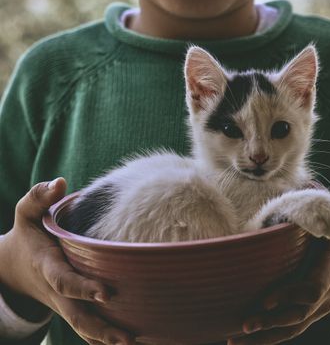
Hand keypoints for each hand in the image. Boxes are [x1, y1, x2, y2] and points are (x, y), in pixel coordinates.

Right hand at [0, 179, 134, 344]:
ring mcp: (65, 304)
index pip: (64, 281)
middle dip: (100, 328)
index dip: (82, 288)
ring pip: (84, 328)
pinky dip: (104, 338)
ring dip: (106, 339)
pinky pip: (87, 329)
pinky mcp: (73, 309)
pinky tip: (132, 342)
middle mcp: (58, 290)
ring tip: (135, 344)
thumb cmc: (28, 236)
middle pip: (77, 316)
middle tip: (126, 338)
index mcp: (48, 267)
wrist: (13, 268)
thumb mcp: (26, 214)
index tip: (106, 293)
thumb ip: (38, 197)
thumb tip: (60, 181)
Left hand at [228, 226, 329, 344]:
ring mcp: (320, 308)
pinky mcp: (310, 314)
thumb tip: (294, 202)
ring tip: (235, 340)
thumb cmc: (329, 230)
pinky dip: (267, 337)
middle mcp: (329, 293)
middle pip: (301, 314)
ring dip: (265, 337)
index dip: (291, 296)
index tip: (267, 300)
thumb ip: (312, 215)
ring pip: (294, 328)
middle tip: (246, 324)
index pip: (314, 289)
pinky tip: (242, 340)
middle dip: (272, 321)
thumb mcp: (328, 219)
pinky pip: (290, 330)